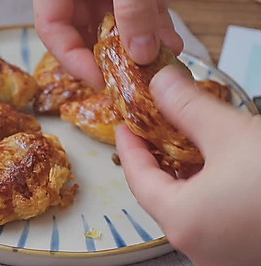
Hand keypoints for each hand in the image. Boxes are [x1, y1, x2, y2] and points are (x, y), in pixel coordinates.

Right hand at [33, 0, 182, 88]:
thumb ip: (132, 9)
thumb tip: (143, 52)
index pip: (51, 30)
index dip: (73, 60)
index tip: (101, 80)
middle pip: (84, 32)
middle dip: (114, 56)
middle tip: (132, 76)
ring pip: (115, 24)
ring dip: (139, 44)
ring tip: (161, 60)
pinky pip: (135, 10)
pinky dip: (152, 25)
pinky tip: (169, 40)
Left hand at [116, 66, 260, 264]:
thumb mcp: (230, 133)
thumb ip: (186, 107)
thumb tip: (160, 83)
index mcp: (183, 220)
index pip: (137, 179)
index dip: (128, 148)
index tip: (124, 127)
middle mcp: (196, 244)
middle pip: (158, 194)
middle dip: (153, 159)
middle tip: (150, 131)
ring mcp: (219, 251)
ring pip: (183, 205)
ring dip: (177, 173)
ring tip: (178, 143)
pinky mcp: (240, 247)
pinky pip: (207, 215)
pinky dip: (200, 189)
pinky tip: (210, 168)